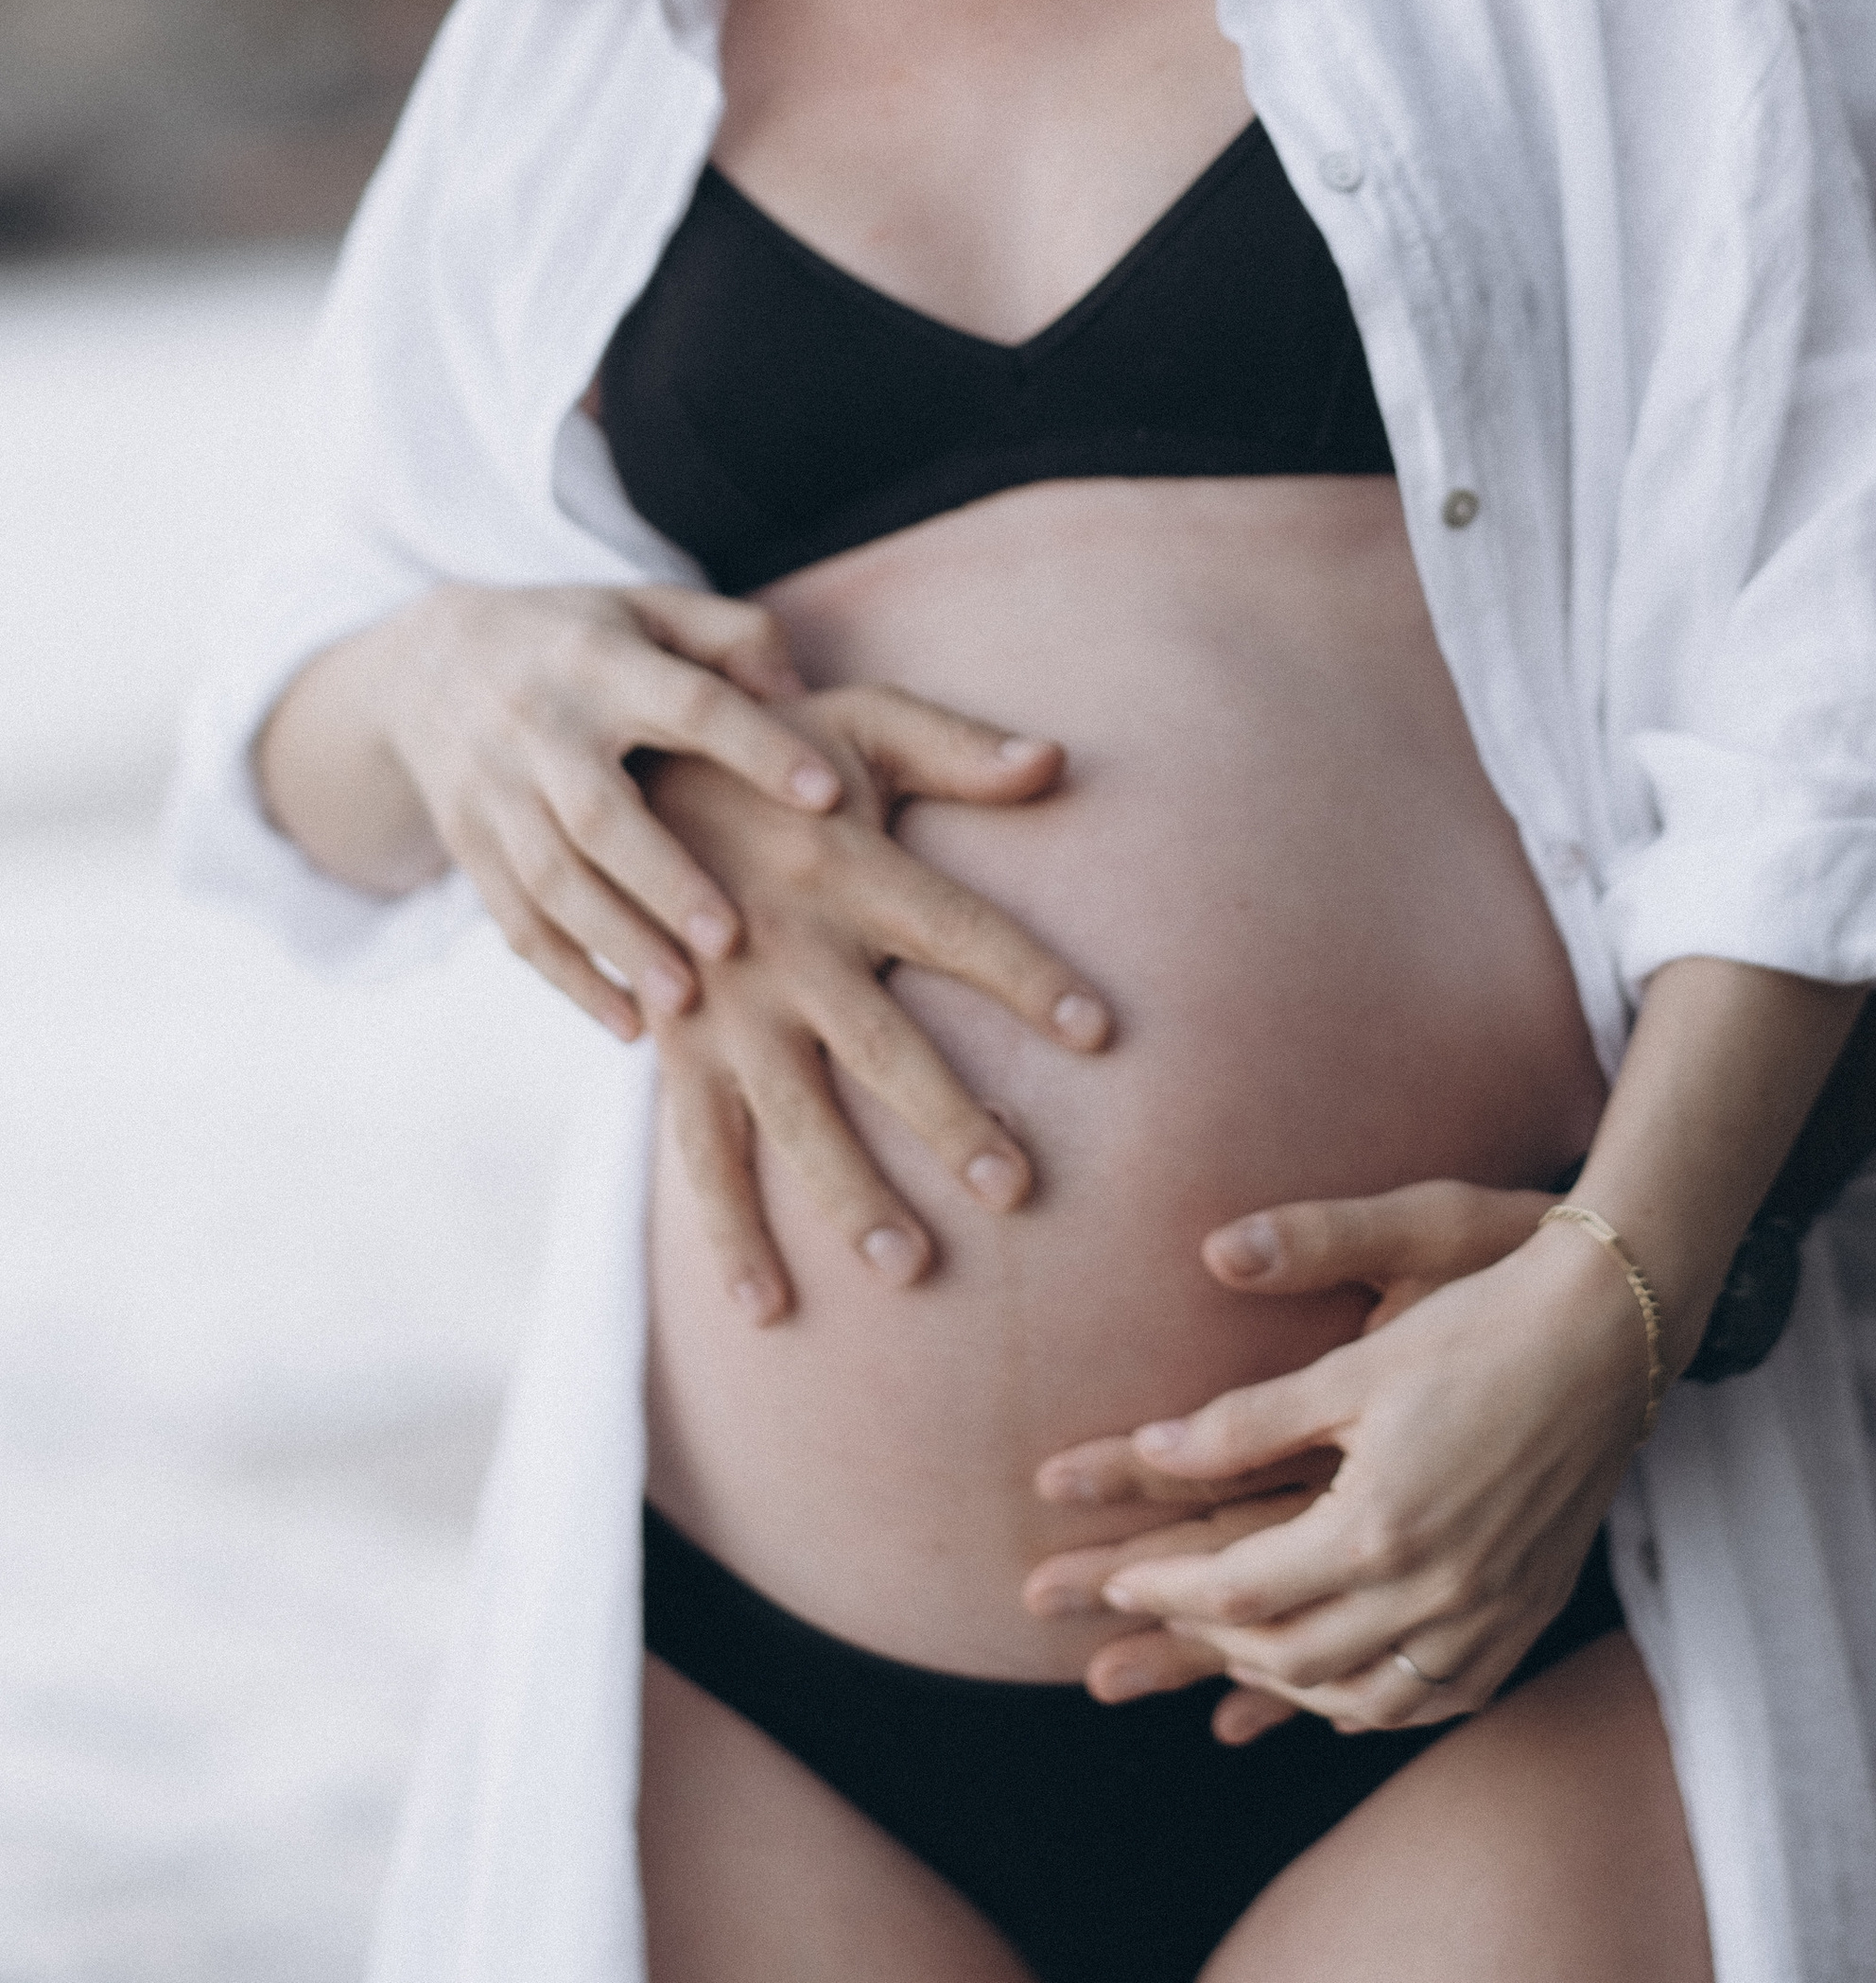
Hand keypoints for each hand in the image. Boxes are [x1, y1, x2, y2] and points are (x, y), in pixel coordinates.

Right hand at [321, 581, 1069, 1042]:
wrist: (429, 664)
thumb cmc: (585, 638)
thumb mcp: (652, 609)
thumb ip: (734, 638)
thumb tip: (800, 690)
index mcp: (601, 661)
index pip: (686, 704)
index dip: (756, 747)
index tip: (827, 796)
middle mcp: (539, 727)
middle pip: (597, 813)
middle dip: (663, 880)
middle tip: (733, 939)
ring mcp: (495, 792)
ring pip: (551, 880)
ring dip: (616, 944)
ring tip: (684, 1002)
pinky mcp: (469, 846)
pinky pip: (514, 922)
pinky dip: (568, 978)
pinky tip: (627, 1024)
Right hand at [648, 752, 1110, 1313]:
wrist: (619, 777)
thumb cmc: (770, 751)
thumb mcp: (859, 721)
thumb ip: (956, 747)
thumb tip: (1054, 758)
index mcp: (846, 866)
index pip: (957, 928)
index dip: (1027, 975)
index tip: (1101, 1031)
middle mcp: (788, 946)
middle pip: (883, 1044)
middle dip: (946, 1117)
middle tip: (1014, 1186)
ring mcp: (726, 1009)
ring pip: (795, 1117)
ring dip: (849, 1194)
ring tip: (909, 1268)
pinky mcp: (679, 1051)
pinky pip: (703, 1154)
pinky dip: (730, 1234)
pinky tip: (768, 1309)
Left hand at [1029, 1223, 1647, 1733]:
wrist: (1607, 1334)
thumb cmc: (1476, 1328)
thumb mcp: (1351, 1368)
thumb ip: (1246, 1421)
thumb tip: (1152, 1448)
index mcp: (1377, 1527)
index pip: (1240, 1590)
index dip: (1165, 1589)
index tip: (1116, 1578)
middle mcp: (1434, 1592)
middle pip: (1292, 1655)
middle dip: (1210, 1638)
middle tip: (1163, 1608)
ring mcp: (1487, 1616)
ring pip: (1362, 1696)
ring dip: (1288, 1682)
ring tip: (1239, 1648)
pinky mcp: (1526, 1614)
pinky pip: (1438, 1698)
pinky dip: (1376, 1701)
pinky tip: (1347, 1684)